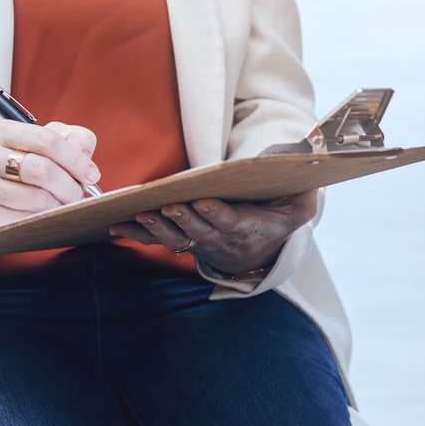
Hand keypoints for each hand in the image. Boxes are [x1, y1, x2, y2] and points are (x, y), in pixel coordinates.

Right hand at [0, 119, 99, 236]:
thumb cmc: (26, 163)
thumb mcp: (49, 142)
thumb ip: (75, 139)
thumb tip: (85, 158)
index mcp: (0, 131)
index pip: (47, 140)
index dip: (76, 159)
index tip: (92, 175)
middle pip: (42, 170)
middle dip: (70, 186)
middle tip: (79, 194)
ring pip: (37, 199)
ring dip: (60, 205)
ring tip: (62, 203)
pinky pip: (28, 221)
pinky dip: (44, 220)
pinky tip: (45, 215)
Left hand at [110, 191, 316, 275]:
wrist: (255, 254)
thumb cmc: (275, 222)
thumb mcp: (297, 210)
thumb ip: (304, 194)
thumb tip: (309, 171)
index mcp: (245, 227)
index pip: (230, 221)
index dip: (217, 214)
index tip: (204, 203)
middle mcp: (218, 238)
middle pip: (197, 230)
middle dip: (181, 219)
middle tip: (166, 206)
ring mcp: (197, 242)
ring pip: (174, 237)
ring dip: (155, 227)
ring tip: (138, 214)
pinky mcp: (180, 240)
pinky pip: (155, 239)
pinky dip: (136, 234)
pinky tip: (114, 226)